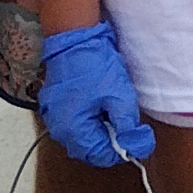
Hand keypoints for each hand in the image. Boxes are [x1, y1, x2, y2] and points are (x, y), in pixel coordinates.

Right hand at [39, 21, 155, 166]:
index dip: (121, 147)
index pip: (101, 156)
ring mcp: (54, 116)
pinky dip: (88, 118)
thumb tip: (138, 149)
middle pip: (90, 148)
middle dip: (109, 138)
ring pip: (82, 135)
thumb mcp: (119, 97)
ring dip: (99, 128)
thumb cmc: (95, 65)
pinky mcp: (54, 104)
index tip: (135, 133)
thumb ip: (128, 127)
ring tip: (110, 106)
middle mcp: (59, 129)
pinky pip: (74, 121)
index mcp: (73, 131)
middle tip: (123, 117)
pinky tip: (98, 101)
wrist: (74, 36)